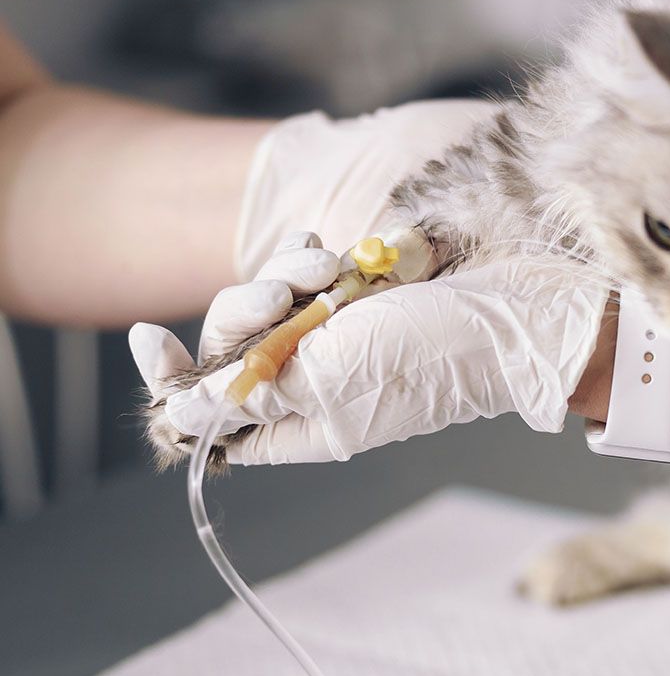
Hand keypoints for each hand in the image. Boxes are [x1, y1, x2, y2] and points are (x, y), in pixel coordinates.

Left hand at [135, 255, 607, 465]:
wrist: (510, 308)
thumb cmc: (429, 355)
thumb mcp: (330, 382)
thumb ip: (252, 391)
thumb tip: (184, 411)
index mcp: (305, 423)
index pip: (215, 416)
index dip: (176, 382)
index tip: (153, 340)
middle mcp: (316, 380)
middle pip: (233, 345)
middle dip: (245, 309)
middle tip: (282, 295)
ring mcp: (338, 333)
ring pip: (268, 299)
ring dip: (285, 272)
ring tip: (330, 267)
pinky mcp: (359, 292)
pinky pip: (304, 270)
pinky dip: (309, 255)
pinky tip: (333, 251)